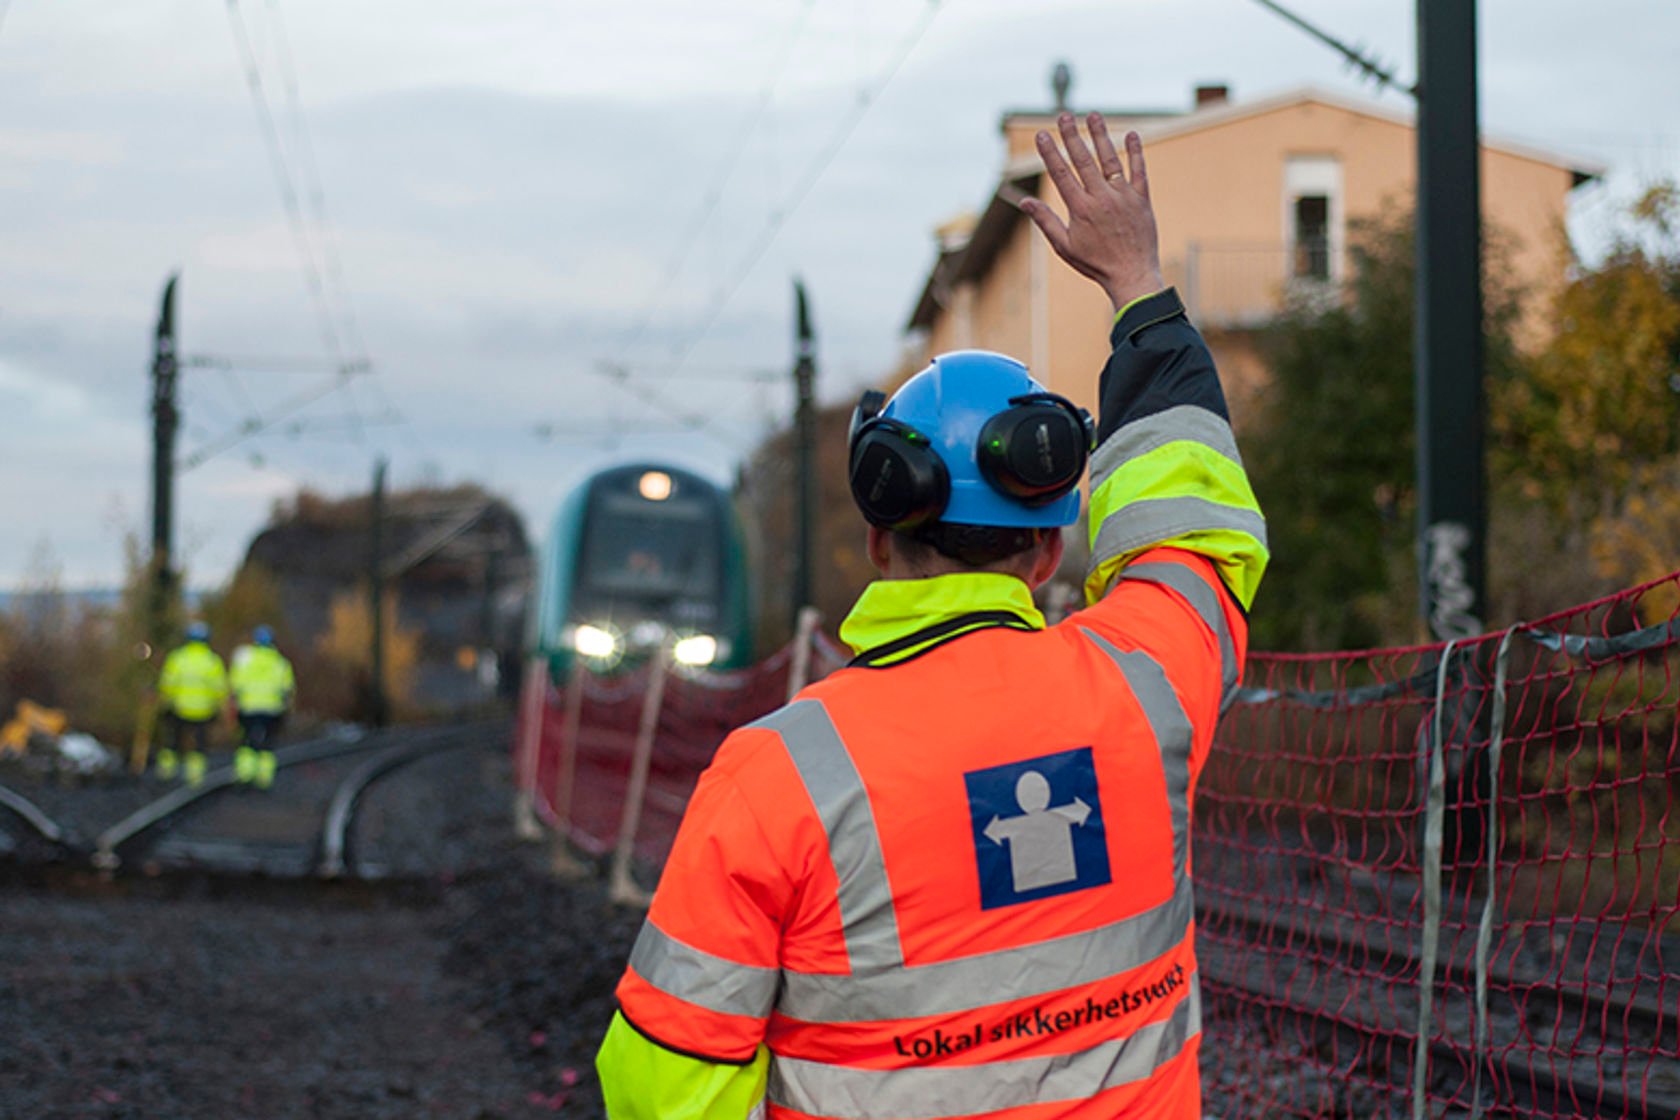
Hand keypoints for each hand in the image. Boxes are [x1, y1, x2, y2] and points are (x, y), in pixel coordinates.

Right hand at [1020, 112, 1164, 311]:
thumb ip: (1045, 221)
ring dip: (1101, 136)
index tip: (1042, 134)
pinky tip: (1131, 135)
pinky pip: (1139, 171)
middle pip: (1083, 160)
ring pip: (1110, 160)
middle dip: (1072, 136)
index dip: (1050, 152)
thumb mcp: (1065, 246)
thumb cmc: (1096, 264)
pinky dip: (1135, 153)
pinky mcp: (1141, 199)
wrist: (1132, 275)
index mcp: (1080, 209)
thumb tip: (1024, 202)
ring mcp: (1123, 196)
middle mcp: (1101, 198)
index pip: (1061, 173)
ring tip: (1093, 115)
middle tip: (1064, 115)